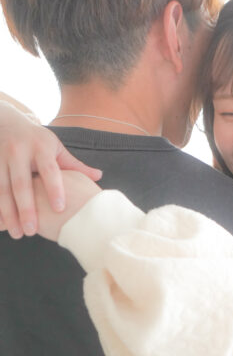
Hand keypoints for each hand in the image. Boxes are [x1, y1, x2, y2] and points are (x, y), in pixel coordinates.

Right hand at [0, 102, 101, 238]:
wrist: (5, 122)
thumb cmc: (37, 141)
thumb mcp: (55, 147)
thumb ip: (74, 165)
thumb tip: (99, 176)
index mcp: (40, 146)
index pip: (49, 170)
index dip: (54, 188)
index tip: (60, 208)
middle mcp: (18, 150)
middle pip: (21, 183)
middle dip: (26, 208)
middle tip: (32, 231)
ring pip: (2, 189)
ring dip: (8, 213)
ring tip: (17, 233)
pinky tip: (1, 224)